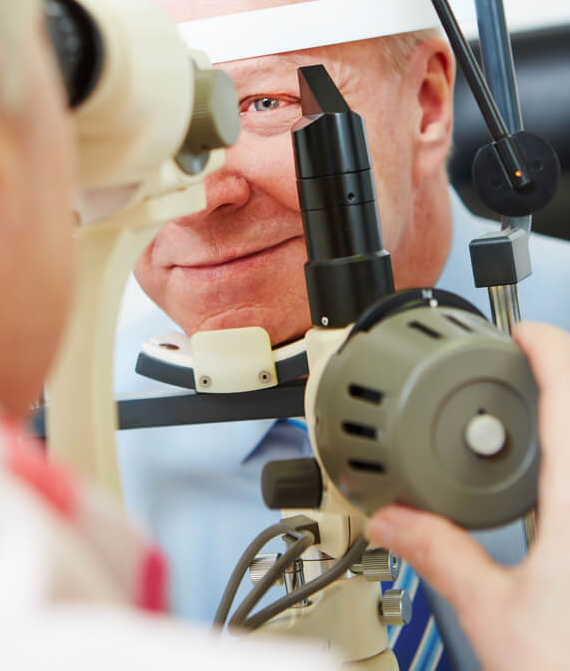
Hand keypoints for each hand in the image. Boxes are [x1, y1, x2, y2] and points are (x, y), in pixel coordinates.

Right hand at [366, 321, 569, 670]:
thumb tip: (395, 521)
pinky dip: (563, 454)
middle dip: (553, 379)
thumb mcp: (496, 615)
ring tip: (530, 417)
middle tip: (514, 373)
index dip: (546, 348)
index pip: (568, 396)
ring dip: (561, 417)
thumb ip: (442, 556)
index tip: (520, 331)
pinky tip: (548, 480)